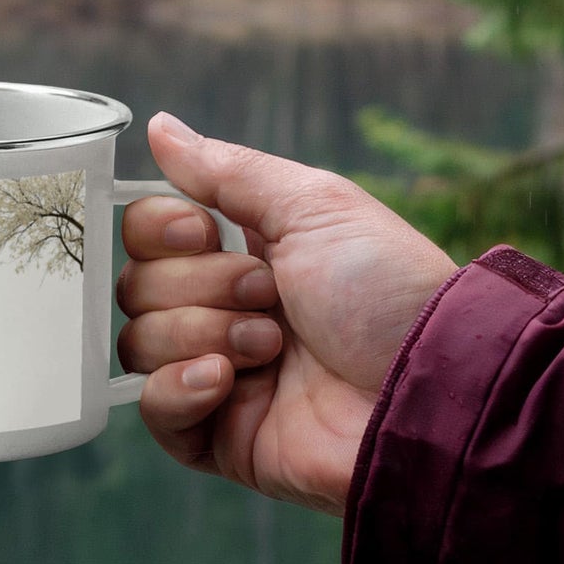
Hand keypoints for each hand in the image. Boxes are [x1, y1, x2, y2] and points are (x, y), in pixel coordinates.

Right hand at [117, 113, 456, 514]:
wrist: (427, 388)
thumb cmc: (386, 289)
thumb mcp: (312, 206)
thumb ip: (225, 170)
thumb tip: (158, 127)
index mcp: (240, 251)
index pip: (146, 232)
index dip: (159, 229)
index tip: (203, 230)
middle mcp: (221, 310)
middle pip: (137, 285)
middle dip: (203, 285)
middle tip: (270, 296)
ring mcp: (217, 374)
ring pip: (139, 343)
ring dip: (204, 334)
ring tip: (272, 348)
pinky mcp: (218, 437)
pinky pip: (154, 412)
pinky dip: (178, 390)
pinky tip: (226, 382)